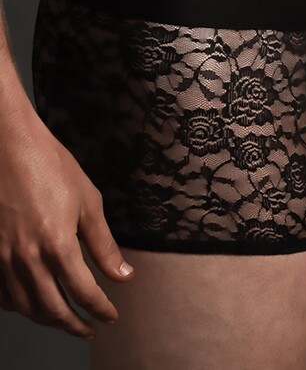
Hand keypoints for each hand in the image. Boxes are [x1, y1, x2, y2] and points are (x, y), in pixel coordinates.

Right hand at [0, 108, 134, 338]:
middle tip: (90, 329)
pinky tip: (29, 303)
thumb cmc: (53, 168)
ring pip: (23, 305)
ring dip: (47, 319)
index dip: (100, 308)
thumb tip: (123, 275)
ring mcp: (2, 256)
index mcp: (57, 245)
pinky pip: (0, 292)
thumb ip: (104, 244)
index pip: (83, 292)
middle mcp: (27, 258)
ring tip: (65, 320)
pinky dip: (17, 306)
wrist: (9, 146)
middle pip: (51, 308)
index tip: (111, 316)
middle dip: (74, 324)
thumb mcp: (89, 203)